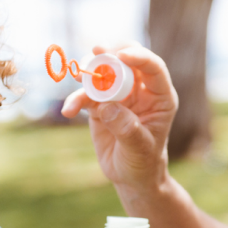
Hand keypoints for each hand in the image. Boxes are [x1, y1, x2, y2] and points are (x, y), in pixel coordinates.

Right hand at [57, 44, 178, 192]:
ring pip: (103, 73)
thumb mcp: (139, 148)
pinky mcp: (100, 105)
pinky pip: (86, 95)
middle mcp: (140, 91)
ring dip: (89, 72)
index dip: (139, 57)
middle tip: (97, 50)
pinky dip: (76, 99)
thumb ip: (126, 127)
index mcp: (159, 97)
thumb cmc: (143, 162)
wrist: (129, 176)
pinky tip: (68, 111)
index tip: (121, 56)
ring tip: (77, 77)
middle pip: (126, 60)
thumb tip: (107, 106)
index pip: (153, 68)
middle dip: (111, 53)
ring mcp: (119, 96)